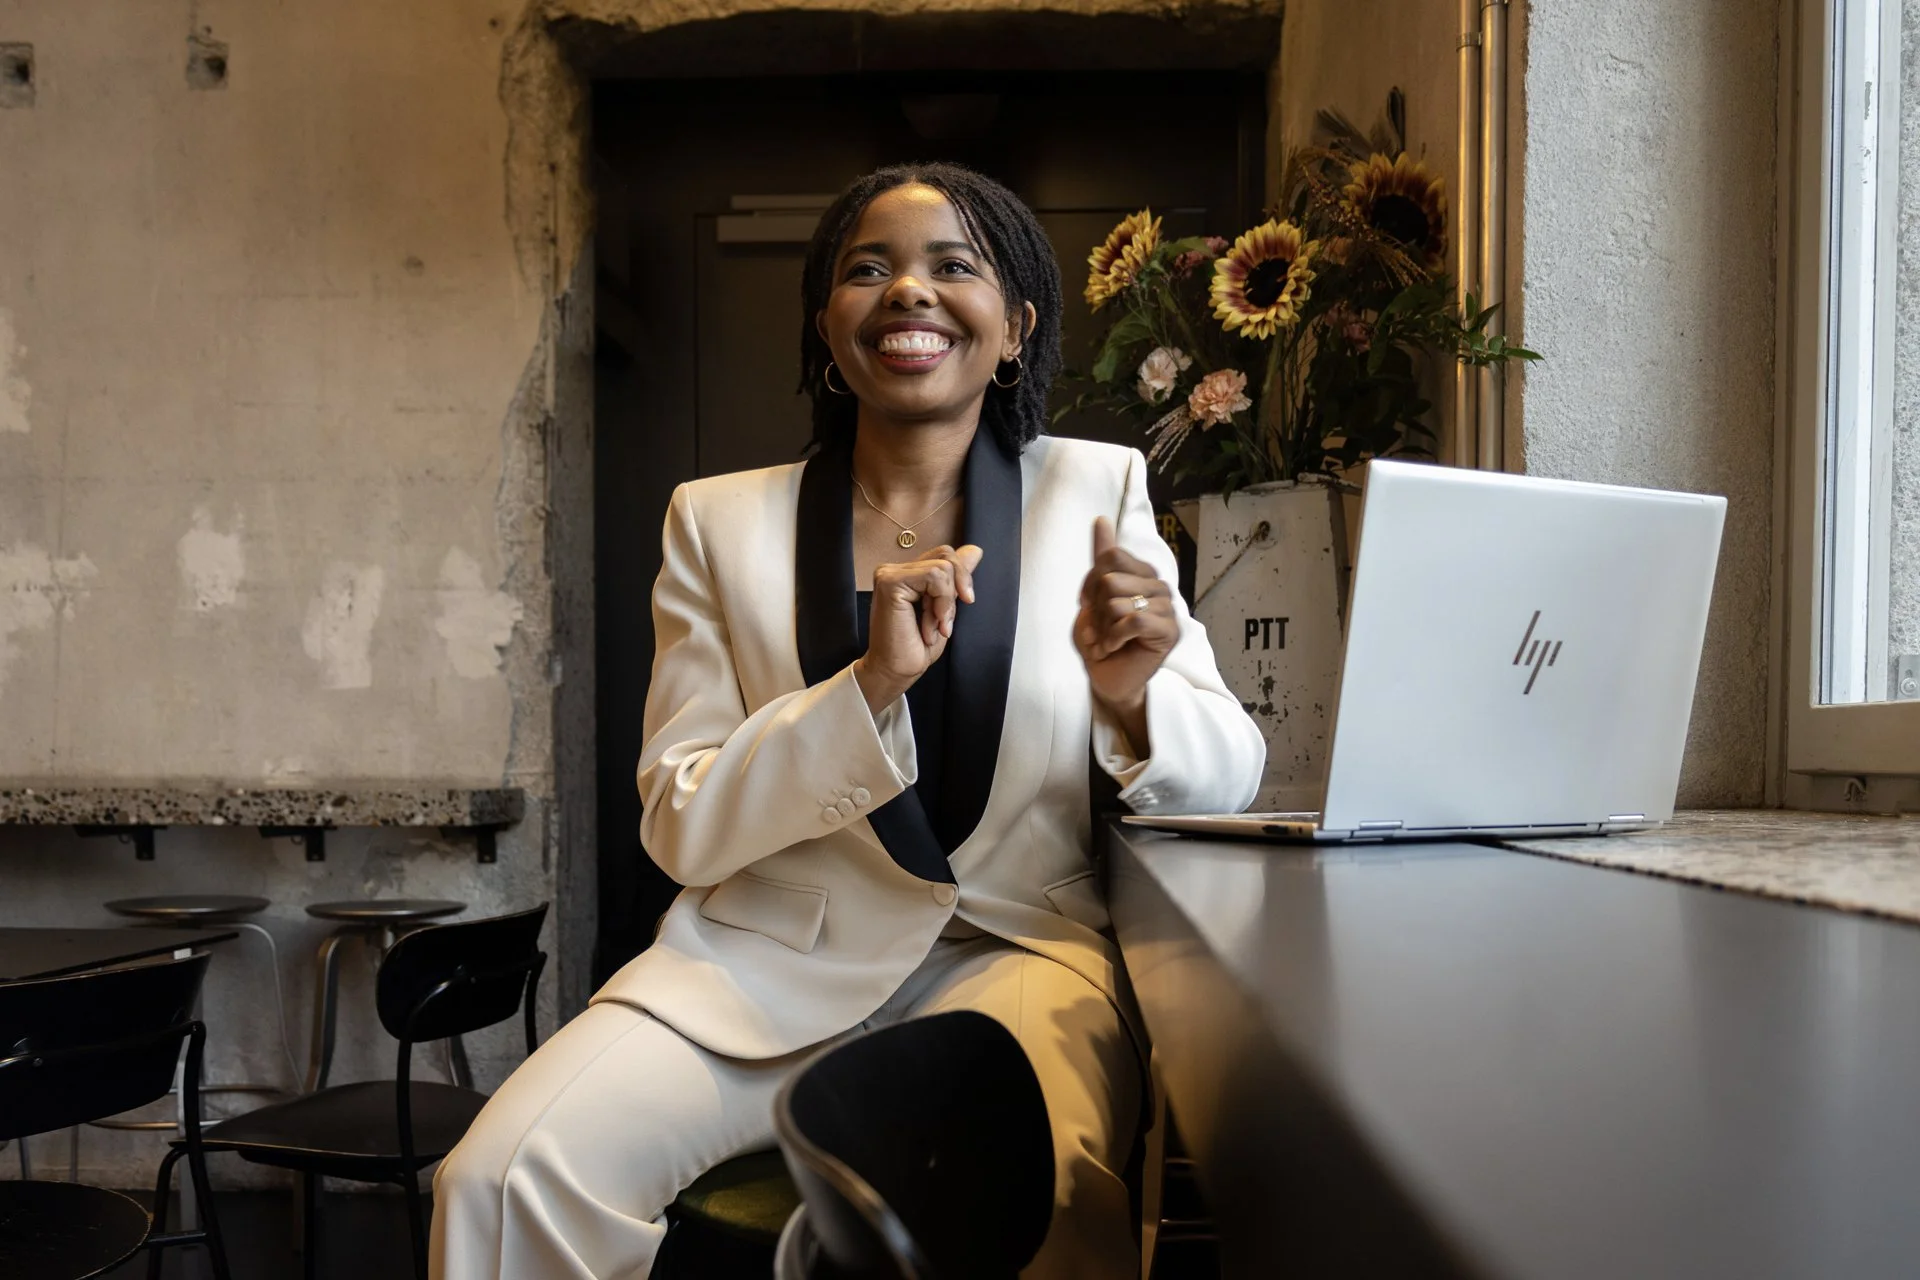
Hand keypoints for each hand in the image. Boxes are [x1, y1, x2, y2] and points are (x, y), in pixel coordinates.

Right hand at [853, 544, 983, 713]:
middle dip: (957, 590)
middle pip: (946, 555)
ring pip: (943, 567)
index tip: (965, 602)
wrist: (897, 670)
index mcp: (910, 573)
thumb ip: (956, 579)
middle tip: (945, 621)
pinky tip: (928, 625)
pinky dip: (940, 602)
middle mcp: (897, 569)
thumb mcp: (947, 607)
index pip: (946, 555)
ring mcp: (890, 573)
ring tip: (934, 626)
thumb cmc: (917, 646)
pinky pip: (933, 575)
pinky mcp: (889, 580)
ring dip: (946, 603)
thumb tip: (975, 551)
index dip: (962, 577)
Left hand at [1074, 517, 1177, 742]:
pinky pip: (1133, 621)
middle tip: (1100, 631)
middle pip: (1110, 579)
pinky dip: (1113, 637)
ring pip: (1118, 601)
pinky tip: (1113, 648)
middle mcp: (1158, 586)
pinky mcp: (1169, 632)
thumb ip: (1101, 558)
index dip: (1090, 583)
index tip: (1089, 606)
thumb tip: (1101, 519)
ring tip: (1106, 642)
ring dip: (1102, 628)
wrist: (1108, 681)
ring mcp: (1167, 608)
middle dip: (1095, 610)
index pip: (1111, 557)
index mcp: (1142, 574)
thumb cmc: (1100, 641)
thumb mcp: (1092, 597)